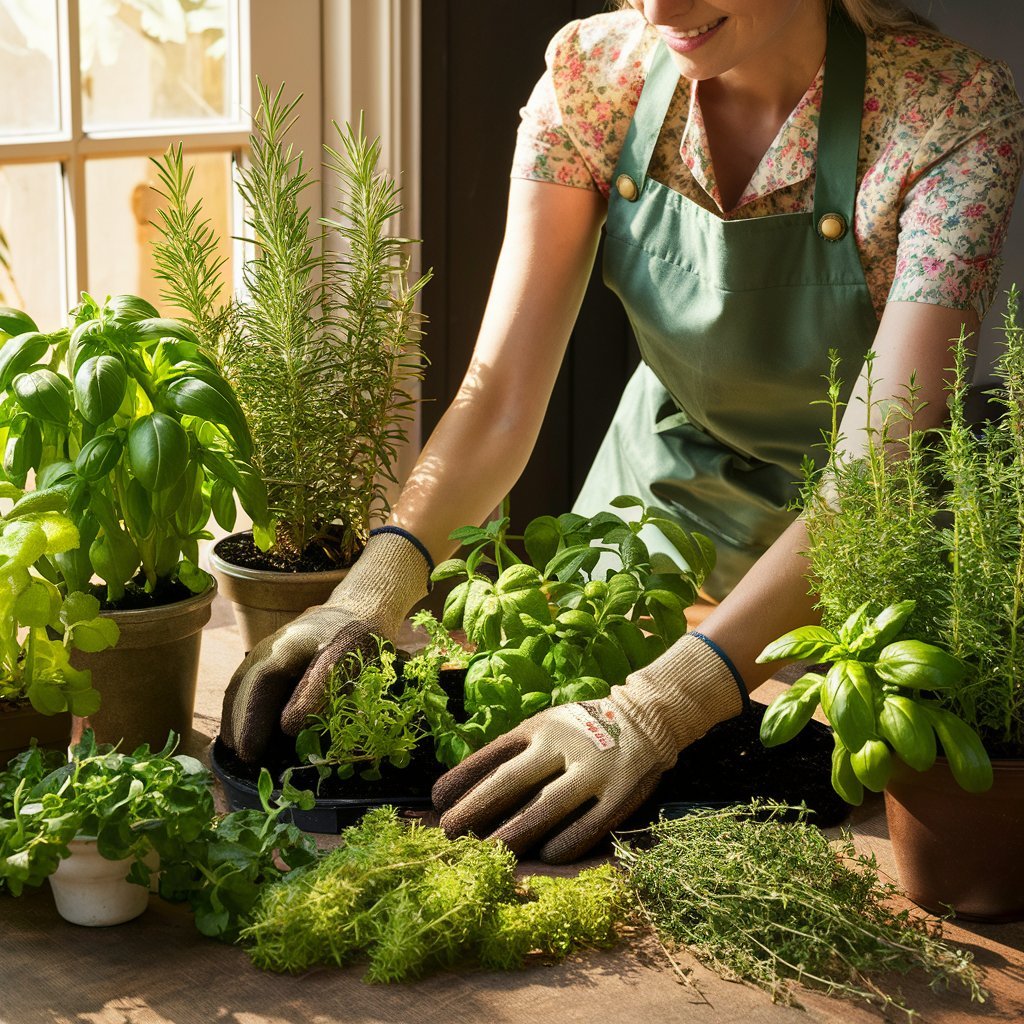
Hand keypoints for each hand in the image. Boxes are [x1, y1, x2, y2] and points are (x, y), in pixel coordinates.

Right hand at [220, 529, 429, 761]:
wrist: (352, 614)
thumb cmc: (353, 643)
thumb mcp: (344, 663)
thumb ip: (317, 691)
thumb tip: (287, 726)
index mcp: (287, 647)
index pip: (261, 685)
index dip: (252, 719)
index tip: (250, 752)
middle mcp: (267, 648)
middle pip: (243, 688)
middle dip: (239, 725)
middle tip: (243, 759)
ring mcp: (262, 651)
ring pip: (239, 686)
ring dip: (235, 718)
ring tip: (237, 750)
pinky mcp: (264, 659)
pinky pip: (244, 684)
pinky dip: (239, 708)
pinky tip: (242, 731)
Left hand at [432, 633, 745, 862]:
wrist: (647, 716)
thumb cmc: (581, 729)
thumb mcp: (545, 726)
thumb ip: (516, 752)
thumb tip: (468, 792)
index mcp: (538, 727)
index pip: (491, 754)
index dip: (461, 778)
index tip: (436, 801)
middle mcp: (561, 744)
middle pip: (510, 781)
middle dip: (476, 809)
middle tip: (448, 832)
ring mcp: (592, 769)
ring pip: (545, 807)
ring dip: (513, 834)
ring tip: (488, 855)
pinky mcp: (620, 794)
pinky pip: (589, 825)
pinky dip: (566, 843)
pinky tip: (546, 857)